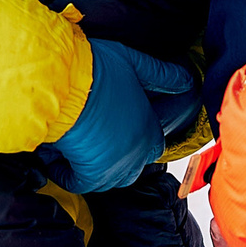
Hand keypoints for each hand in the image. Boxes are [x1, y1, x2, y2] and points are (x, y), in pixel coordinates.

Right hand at [41, 40, 197, 193]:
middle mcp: (136, 154)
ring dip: (94, 166)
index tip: (121, 129)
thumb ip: (162, 75)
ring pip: (107, 178)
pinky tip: (58, 157)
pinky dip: (66, 173)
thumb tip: (187, 80)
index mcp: (149, 129)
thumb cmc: (95, 70)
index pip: (155, 146)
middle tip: (96, 138)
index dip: (139, 139)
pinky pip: (77, 183)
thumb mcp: (134, 63)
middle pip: (132, 167)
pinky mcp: (88, 176)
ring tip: (78, 146)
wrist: (64, 82)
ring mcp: (113, 168)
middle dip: (117, 156)